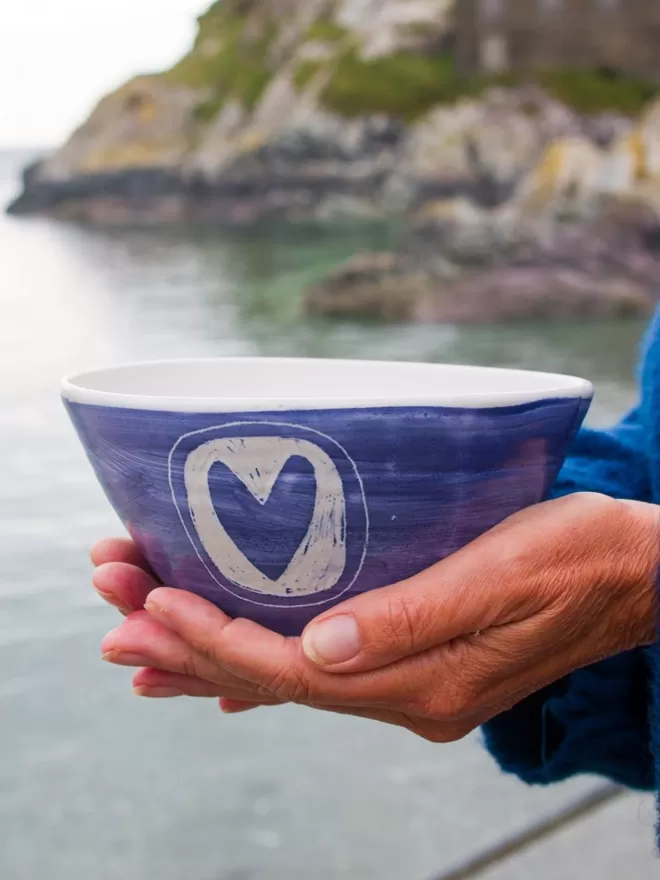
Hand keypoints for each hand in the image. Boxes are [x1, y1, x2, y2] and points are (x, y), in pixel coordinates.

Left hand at [94, 494, 659, 738]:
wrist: (634, 574)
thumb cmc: (576, 557)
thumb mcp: (504, 576)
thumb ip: (413, 618)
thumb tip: (319, 648)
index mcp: (422, 683)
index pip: (292, 670)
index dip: (215, 636)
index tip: (151, 598)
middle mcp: (406, 695)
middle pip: (272, 676)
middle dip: (187, 644)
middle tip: (111, 615)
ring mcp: (408, 683)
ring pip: (285, 675)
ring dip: (209, 655)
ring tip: (137, 647)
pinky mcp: (413, 657)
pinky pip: (317, 670)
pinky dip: (260, 668)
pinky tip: (222, 675)